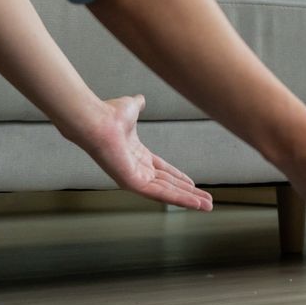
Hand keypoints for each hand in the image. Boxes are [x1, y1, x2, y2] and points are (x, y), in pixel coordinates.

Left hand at [69, 95, 213, 210]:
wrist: (98, 121)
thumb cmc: (109, 115)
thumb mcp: (131, 108)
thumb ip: (138, 105)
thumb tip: (140, 99)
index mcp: (137, 155)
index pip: (162, 170)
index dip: (178, 177)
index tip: (192, 183)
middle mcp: (137, 169)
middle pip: (169, 184)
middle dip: (189, 192)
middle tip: (206, 201)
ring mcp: (135, 179)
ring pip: (168, 193)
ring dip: (189, 200)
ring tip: (207, 206)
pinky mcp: (134, 184)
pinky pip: (162, 194)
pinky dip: (180, 199)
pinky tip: (195, 203)